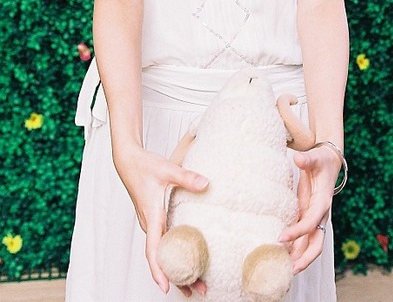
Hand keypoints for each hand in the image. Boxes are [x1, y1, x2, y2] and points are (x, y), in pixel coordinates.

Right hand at [112, 143, 208, 294]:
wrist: (128, 161)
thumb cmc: (144, 166)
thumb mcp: (167, 170)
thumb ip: (186, 177)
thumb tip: (206, 184)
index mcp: (151, 216)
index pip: (153, 250)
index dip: (158, 270)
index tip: (166, 287)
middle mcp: (150, 224)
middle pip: (161, 258)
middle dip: (177, 277)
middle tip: (198, 291)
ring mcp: (151, 223)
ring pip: (162, 252)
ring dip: (176, 268)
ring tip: (195, 283)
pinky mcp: (153, 219)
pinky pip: (162, 242)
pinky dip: (174, 255)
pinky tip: (187, 259)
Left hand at [279, 145, 340, 273]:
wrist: (329, 163)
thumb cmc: (321, 161)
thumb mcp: (315, 158)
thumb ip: (307, 159)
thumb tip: (298, 158)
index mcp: (323, 202)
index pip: (311, 222)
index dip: (298, 232)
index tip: (281, 238)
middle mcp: (321, 215)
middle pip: (317, 243)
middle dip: (305, 258)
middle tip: (290, 270)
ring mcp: (315, 218)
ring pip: (310, 244)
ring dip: (300, 257)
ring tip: (284, 270)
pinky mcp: (308, 217)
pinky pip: (304, 237)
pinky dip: (296, 248)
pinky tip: (284, 255)